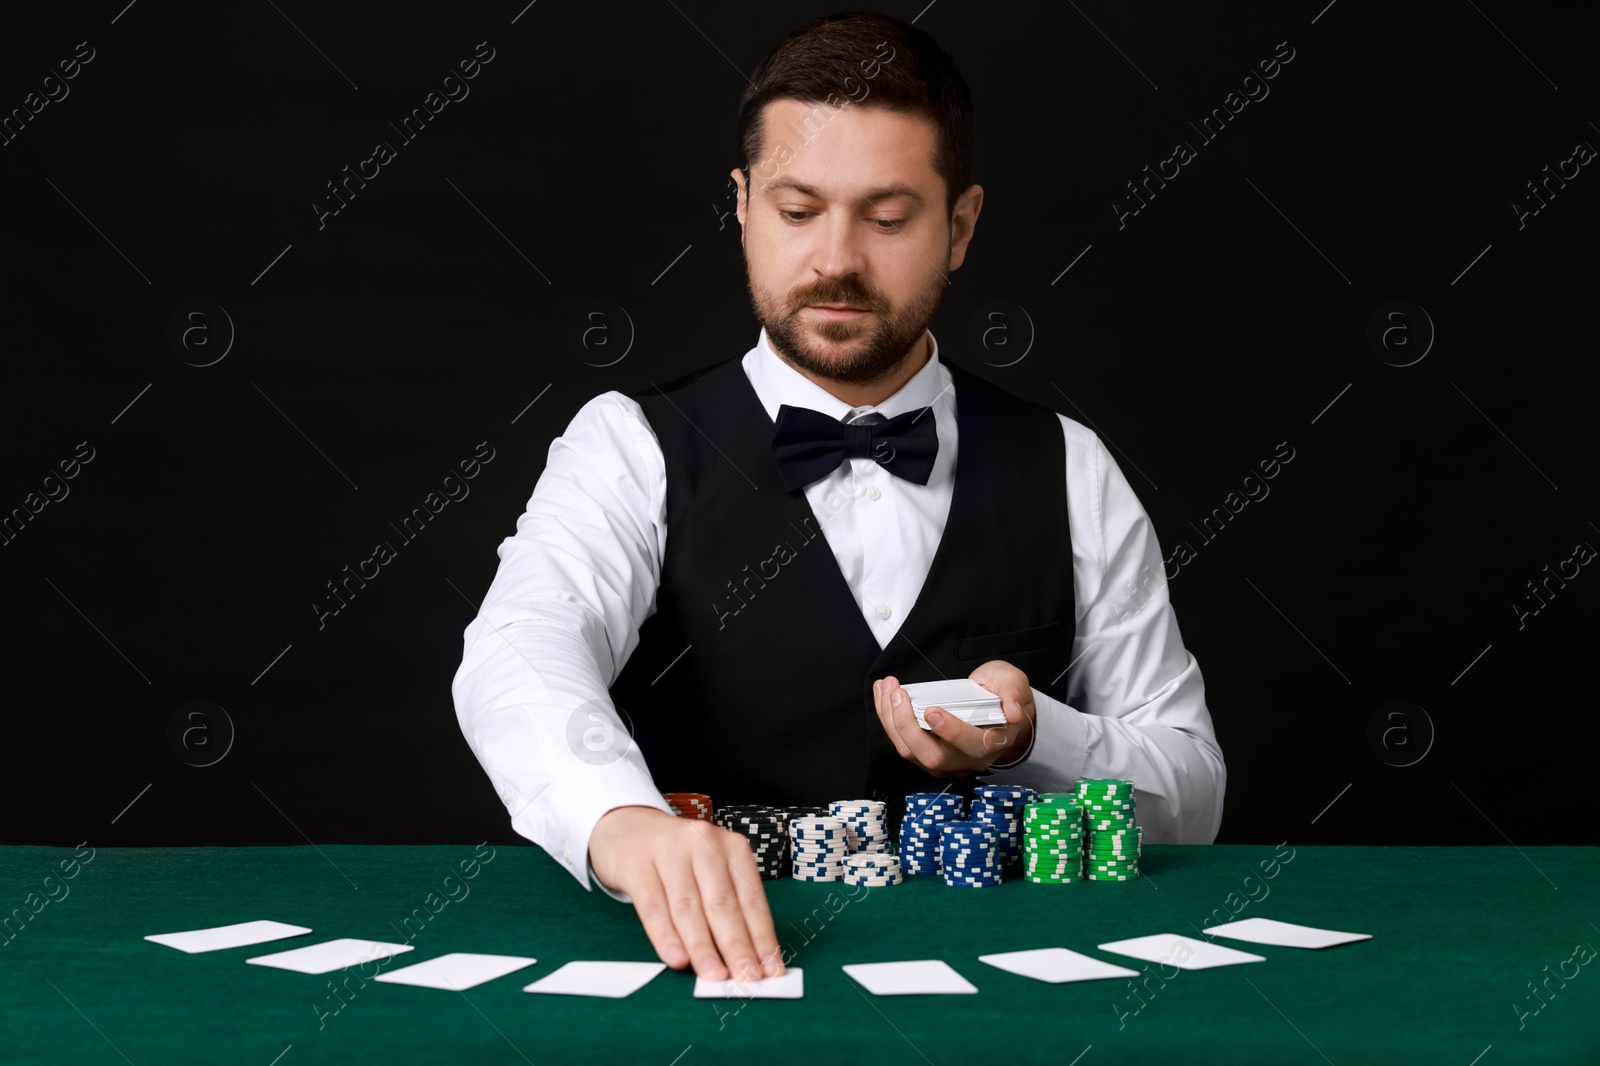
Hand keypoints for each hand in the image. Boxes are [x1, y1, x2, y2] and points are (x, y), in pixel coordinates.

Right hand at [587, 805, 783, 981]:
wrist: (628, 828)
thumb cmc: (679, 860)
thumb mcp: (711, 871)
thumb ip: (728, 907)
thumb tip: (748, 958)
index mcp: (732, 847)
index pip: (752, 898)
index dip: (762, 937)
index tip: (771, 970)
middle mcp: (704, 844)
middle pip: (722, 903)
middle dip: (737, 946)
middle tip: (747, 979)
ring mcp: (669, 851)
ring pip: (689, 907)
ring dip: (703, 947)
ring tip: (714, 976)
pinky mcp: (638, 864)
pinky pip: (653, 906)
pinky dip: (666, 936)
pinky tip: (677, 959)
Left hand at [872, 661, 1036, 776]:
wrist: (998, 711)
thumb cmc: (1003, 696)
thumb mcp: (1014, 684)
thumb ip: (1013, 693)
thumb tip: (1012, 711)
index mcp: (993, 743)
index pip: (972, 745)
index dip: (951, 731)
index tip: (931, 710)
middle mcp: (967, 759)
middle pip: (932, 756)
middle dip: (908, 725)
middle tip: (897, 693)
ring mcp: (945, 761)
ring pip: (911, 751)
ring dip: (892, 719)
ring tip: (886, 687)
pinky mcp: (927, 754)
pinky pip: (903, 743)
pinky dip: (889, 719)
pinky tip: (884, 694)